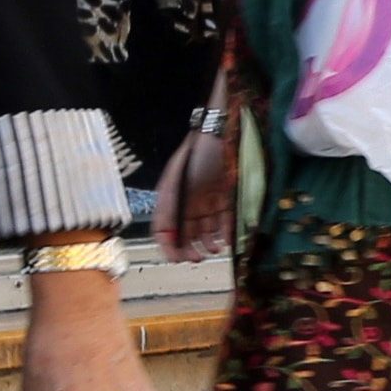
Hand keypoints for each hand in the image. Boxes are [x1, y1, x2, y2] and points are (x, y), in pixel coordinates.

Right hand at [154, 129, 230, 261]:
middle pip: (185, 232)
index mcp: (171, 197)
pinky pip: (225, 220)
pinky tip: (227, 240)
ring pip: (206, 229)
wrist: (224, 131)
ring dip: (207, 242)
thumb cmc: (198, 153)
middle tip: (197, 258)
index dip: (167, 245)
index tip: (176, 259)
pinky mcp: (227, 196)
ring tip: (213, 249)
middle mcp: (187, 200)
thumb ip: (173, 210)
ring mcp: (207, 199)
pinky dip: (225, 232)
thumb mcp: (180, 183)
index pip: (163, 228)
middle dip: (189, 248)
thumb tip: (168, 237)